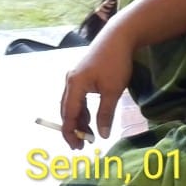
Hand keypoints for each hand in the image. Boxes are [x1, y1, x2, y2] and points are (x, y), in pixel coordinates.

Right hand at [59, 32, 133, 149]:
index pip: (69, 115)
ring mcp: (75, 77)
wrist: (118, 37)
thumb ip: (105, 114)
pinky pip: (78, 97)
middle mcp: (70, 81)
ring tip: (88, 135)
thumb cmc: (115, 63)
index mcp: (75, 85)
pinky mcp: (81, 75)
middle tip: (81, 145)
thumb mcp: (113, 91)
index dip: (71, 132)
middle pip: (67, 110)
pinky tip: (90, 118)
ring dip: (79, 120)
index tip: (76, 148)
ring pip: (72, 104)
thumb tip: (102, 136)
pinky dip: (83, 110)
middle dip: (73, 128)